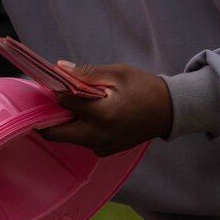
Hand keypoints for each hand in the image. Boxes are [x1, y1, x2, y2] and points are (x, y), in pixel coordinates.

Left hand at [37, 61, 172, 155]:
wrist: (170, 111)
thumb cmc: (145, 88)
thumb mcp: (117, 73)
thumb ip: (86, 73)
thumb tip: (59, 68)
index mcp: (102, 115)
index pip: (63, 103)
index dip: (56, 90)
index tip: (54, 82)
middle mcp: (98, 137)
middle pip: (55, 133)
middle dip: (49, 116)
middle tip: (55, 99)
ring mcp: (101, 147)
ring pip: (68, 138)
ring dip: (65, 121)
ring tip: (78, 103)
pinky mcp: (105, 151)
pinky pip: (82, 140)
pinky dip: (79, 127)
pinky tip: (90, 113)